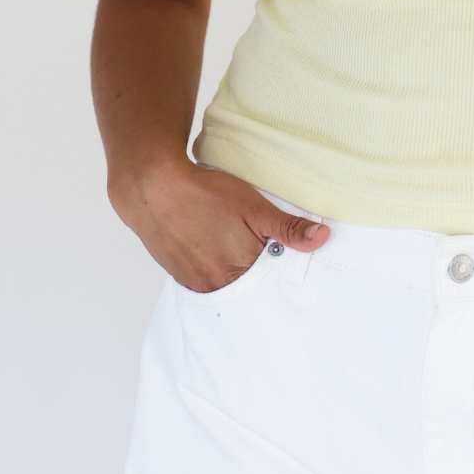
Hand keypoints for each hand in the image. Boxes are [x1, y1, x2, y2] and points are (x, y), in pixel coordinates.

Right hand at [111, 158, 329, 291]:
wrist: (152, 187)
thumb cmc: (205, 194)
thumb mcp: (253, 206)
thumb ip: (288, 228)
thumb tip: (321, 239)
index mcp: (238, 272)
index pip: (270, 284)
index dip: (279, 271)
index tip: (283, 259)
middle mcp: (214, 284)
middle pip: (246, 286)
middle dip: (256, 272)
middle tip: (255, 247)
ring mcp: (193, 280)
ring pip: (224, 283)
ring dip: (233, 271)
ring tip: (233, 245)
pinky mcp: (177, 273)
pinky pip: (203, 278)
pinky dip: (213, 268)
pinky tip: (213, 247)